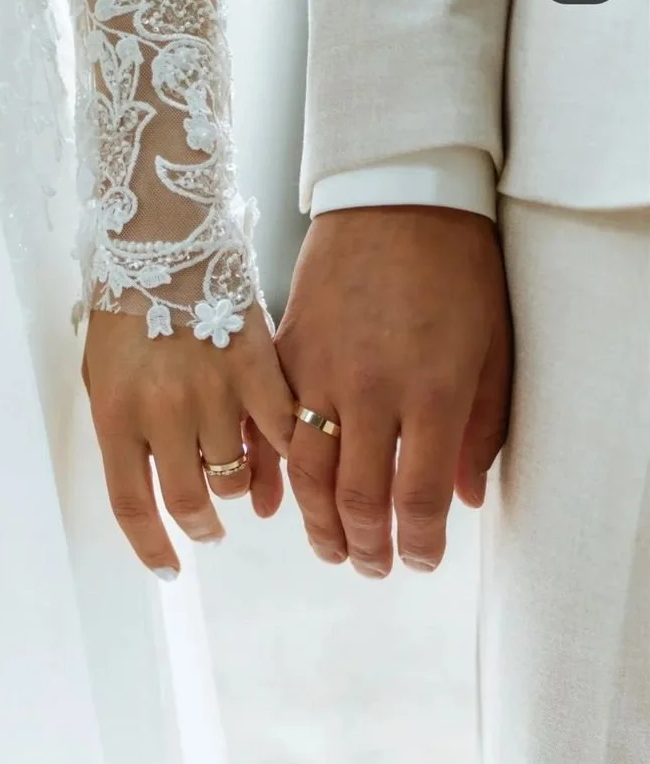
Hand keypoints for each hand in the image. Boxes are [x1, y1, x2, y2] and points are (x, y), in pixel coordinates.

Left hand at [82, 302, 294, 576]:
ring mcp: (214, 392)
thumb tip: (163, 485)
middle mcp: (164, 412)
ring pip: (234, 475)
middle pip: (188, 499)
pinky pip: (279, 434)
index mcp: (116, 414)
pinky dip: (281, 459)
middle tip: (209, 528)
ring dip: (236, 488)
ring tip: (237, 482)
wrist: (165, 242)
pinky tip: (282, 465)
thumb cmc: (126, 311)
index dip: (151, 547)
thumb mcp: (103, 375)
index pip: (133, 504)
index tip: (169, 568)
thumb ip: (125, 433)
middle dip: (201, 525)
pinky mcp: (258, 370)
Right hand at [275, 206, 511, 577]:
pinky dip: (270, 471)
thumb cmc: (458, 270)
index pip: (420, 496)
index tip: (419, 562)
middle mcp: (371, 390)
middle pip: (357, 496)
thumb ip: (481, 429)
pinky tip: (274, 500)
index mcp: (432, 390)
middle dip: (366, 547)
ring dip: (317, 523)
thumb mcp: (493, 348)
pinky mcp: (288, 352)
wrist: (397, 196)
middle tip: (372, 567)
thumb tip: (465, 498)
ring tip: (330, 549)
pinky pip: (271, 426)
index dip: (420, 543)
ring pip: (308, 472)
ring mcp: (321, 371)